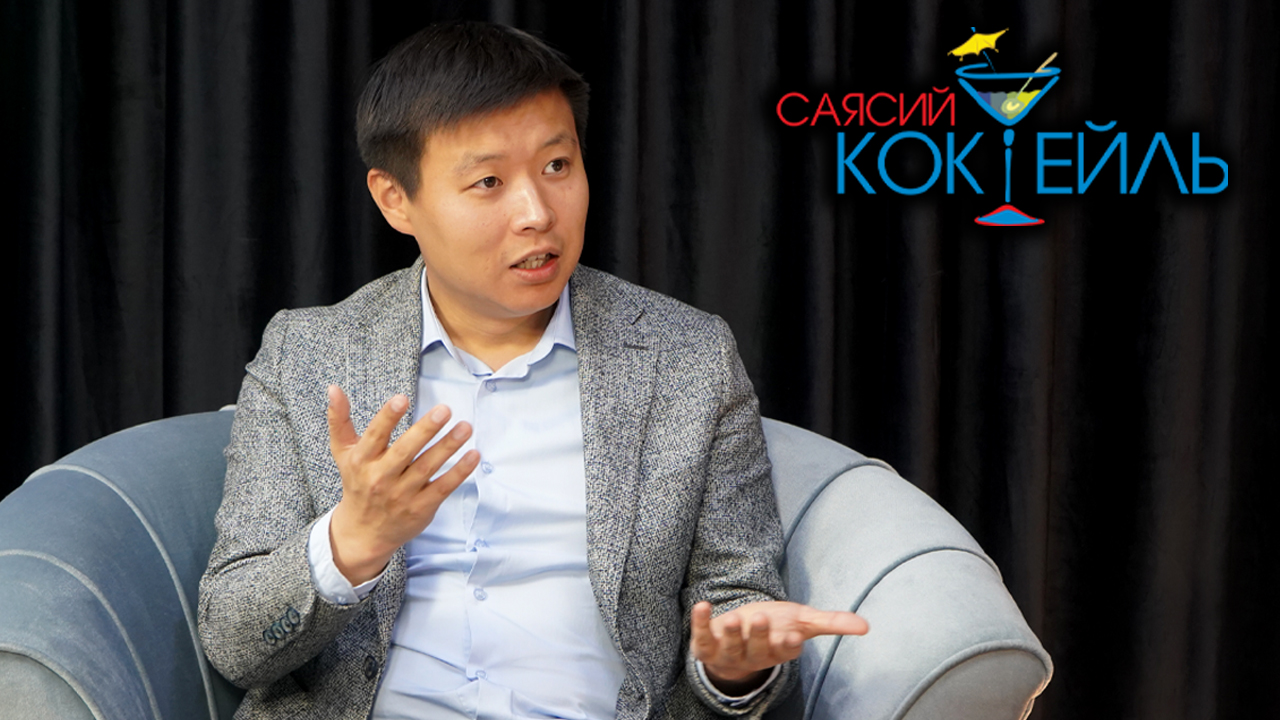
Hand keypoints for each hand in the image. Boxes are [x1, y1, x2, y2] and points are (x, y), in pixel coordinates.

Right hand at [325, 385, 479, 583]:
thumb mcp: (343, 453)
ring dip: (448, 446)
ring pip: (427, 467)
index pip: (375, 435)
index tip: (402, 398)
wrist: (363, 532)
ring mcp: (402, 494)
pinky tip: (473, 455)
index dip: (388, 417)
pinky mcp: (421, 507)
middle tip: (444, 409)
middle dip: (425, 430)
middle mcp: (381, 477)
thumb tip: (333, 388)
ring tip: (465, 427)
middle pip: (405, 451)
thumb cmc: (357, 483)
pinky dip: (459, 472)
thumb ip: (340, 420)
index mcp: (362, 460)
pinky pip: (443, 487)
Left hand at [690, 600, 868, 694]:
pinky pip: (700, 637)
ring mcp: (729, 651)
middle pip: (758, 650)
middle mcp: (754, 655)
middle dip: (759, 636)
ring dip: (730, 633)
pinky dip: (699, 622)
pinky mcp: (706, 645)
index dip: (787, 645)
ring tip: (733, 618)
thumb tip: (866, 627)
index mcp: (779, 650)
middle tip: (760, 620)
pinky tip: (702, 606)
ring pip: (730, 647)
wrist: (737, 635)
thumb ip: (832, 623)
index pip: (785, 652)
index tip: (793, 636)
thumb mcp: (804, 622)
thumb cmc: (775, 626)